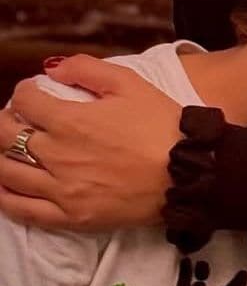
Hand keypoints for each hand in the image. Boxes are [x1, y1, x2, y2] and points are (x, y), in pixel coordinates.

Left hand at [0, 56, 178, 230]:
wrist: (187, 172)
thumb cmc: (162, 124)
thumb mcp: (132, 83)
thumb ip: (88, 69)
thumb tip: (53, 69)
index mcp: (71, 120)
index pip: (26, 100)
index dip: (24, 92)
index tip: (32, 92)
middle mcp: (57, 154)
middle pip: (5, 136)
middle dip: (4, 121)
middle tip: (15, 117)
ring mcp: (60, 188)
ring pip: (6, 172)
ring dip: (1, 154)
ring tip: (12, 147)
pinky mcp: (69, 216)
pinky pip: (20, 209)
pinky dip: (5, 194)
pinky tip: (6, 184)